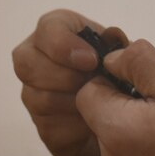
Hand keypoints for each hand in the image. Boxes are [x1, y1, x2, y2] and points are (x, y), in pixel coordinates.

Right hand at [11, 8, 130, 155]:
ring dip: (72, 101)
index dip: (63, 44)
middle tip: (92, 83)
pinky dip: (75, 125)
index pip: (47, 28)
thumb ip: (117, 44)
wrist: (127, 120)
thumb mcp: (123, 56)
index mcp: (57, 34)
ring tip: (100, 103)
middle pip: (27, 62)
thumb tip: (111, 36)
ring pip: (38, 96)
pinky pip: (49, 126)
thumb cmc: (119, 76)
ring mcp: (34, 95)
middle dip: (64, 75)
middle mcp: (36, 61)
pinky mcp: (44, 127)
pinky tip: (94, 123)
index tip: (91, 60)